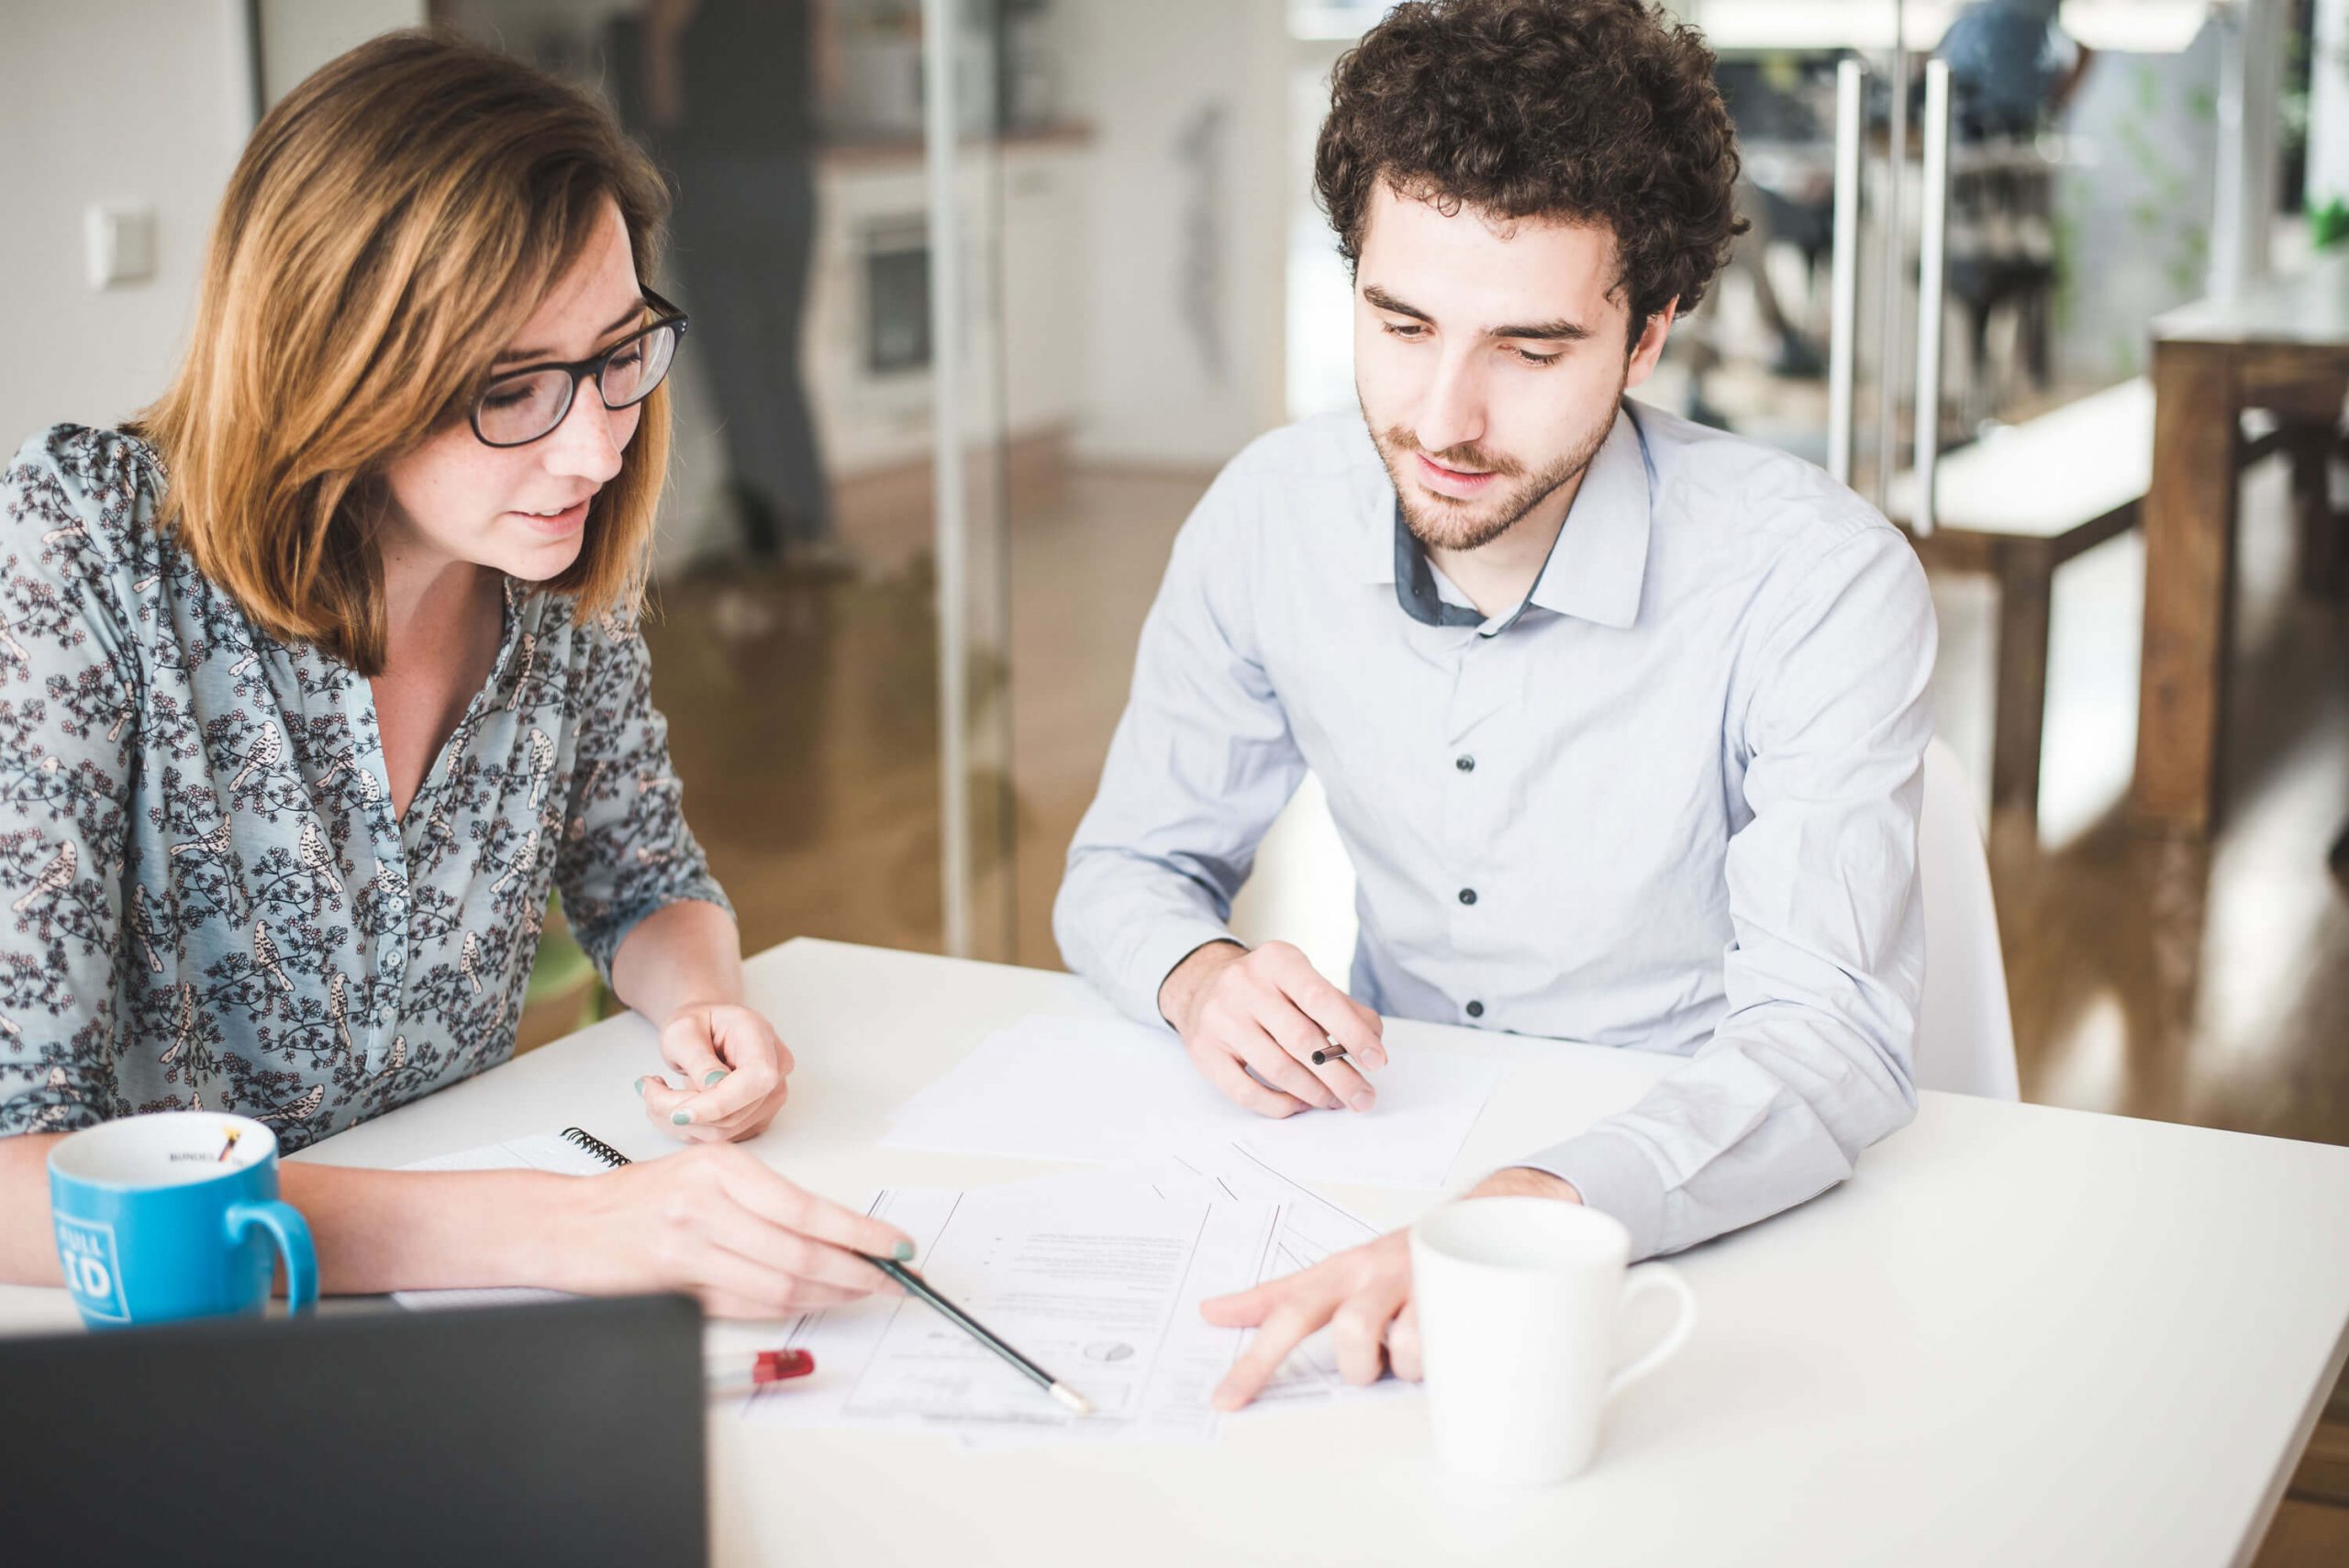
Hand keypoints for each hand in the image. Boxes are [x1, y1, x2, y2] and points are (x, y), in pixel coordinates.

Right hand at [549, 1141, 913, 1318]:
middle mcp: (706, 1206)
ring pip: (778, 1285)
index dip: (861, 1235)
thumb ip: (762, 1199)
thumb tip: (834, 1232)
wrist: (566, 1223)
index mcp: (722, 1169)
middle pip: (800, 1253)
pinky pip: (746, 1305)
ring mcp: (689, 1251)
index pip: (809, 1209)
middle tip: (891, 1281)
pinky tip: (811, 1302)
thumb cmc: (639, 1196)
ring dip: (827, 1295)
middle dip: (856, 1273)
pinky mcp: (676, 1289)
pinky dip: (786, 1308)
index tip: (896, 1247)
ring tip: (860, 1294)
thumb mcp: (704, 1174)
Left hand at [635, 1002, 793, 1143]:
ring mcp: (770, 1097)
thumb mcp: (683, 1030)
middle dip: (685, 1111)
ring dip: (682, 1123)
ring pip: (725, 1131)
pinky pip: (721, 1136)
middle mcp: (776, 1069)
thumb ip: (698, 1058)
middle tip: (648, 1090)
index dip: (719, 1103)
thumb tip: (710, 1089)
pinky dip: (690, 1128)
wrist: (705, 1029)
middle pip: (736, 1112)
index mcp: (761, 1038)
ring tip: (656, 1094)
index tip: (678, 1113)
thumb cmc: (696, 1023)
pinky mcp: (756, 1117)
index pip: (755, 1080)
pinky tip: (673, 1105)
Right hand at [1158, 940, 1386, 1117]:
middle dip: (1340, 1076)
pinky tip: (1299, 1103)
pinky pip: (1246, 1091)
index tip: (1377, 1061)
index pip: (1321, 999)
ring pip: (1277, 1068)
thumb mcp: (1301, 980)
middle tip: (1363, 1096)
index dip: (1354, 1033)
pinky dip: (1279, 1104)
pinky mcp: (1204, 1051)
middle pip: (1301, 1040)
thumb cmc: (1265, 988)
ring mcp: (1220, 1019)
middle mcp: (1244, 986)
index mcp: (1277, 961)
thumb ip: (1341, 1006)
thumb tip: (1373, 1039)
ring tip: (1335, 1100)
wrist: (1202, 986)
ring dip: (1314, 1092)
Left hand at [1199, 1166, 1580, 1409]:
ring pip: (1406, 1345)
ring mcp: (1425, 1281)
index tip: (1226, 1399)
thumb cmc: (1396, 1259)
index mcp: (1339, 1272)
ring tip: (1414, 1354)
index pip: (1286, 1314)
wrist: (1477, 1220)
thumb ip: (1276, 1297)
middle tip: (1373, 1364)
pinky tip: (1447, 1344)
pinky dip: (1445, 1358)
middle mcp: (1377, 1273)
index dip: (1255, 1361)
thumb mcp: (1334, 1273)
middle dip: (1361, 1365)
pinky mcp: (1466, 1292)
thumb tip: (1212, 1311)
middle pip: (1352, 1332)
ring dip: (1408, 1365)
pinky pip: (1453, 1343)